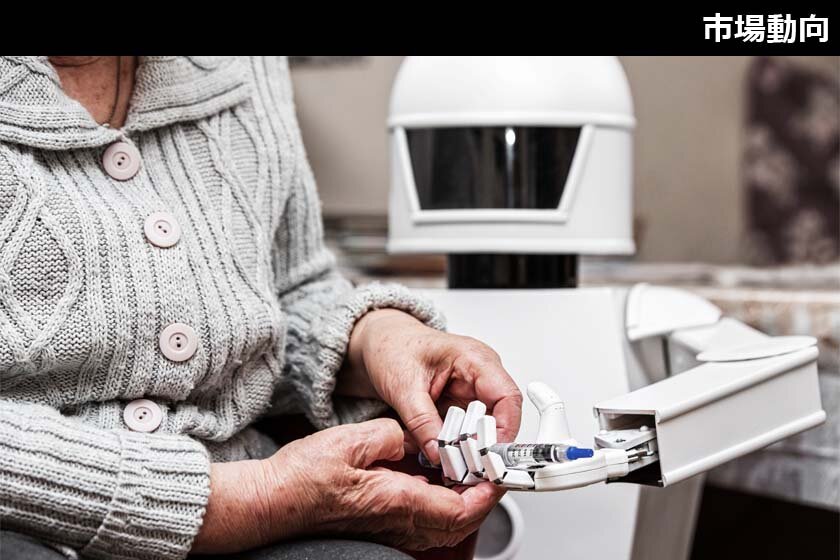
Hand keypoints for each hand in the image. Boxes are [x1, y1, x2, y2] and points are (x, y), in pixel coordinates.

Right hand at [192, 418, 503, 552]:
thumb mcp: (352, 440)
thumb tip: (415, 437)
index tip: (497, 475)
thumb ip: (393, 435)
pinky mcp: (382, 524)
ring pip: (444, 526)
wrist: (274, 500)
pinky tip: (437, 481)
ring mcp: (391, 527)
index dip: (486, 494)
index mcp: (396, 501)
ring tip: (470, 473)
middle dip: (482, 500)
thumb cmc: (303, 477)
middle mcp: (398, 521)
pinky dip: (443, 505)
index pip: (460, 510)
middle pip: (459, 524)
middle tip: (490, 472)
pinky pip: (425, 522)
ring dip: (465, 503)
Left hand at [342, 309, 522, 464]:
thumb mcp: (402, 386)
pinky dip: (461, 446)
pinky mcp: (461, 404)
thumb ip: (421, 422)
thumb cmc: (393, 347)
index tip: (489, 455)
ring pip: (486, 428)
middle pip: (500, 417)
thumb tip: (438, 453)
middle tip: (469, 469)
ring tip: (456, 468)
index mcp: (474, 359)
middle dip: (486, 446)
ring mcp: (472, 390)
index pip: (506, 397)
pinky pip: (469, 430)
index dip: (504, 429)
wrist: (381, 343)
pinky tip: (448, 459)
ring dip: (473, 449)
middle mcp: (480, 374)